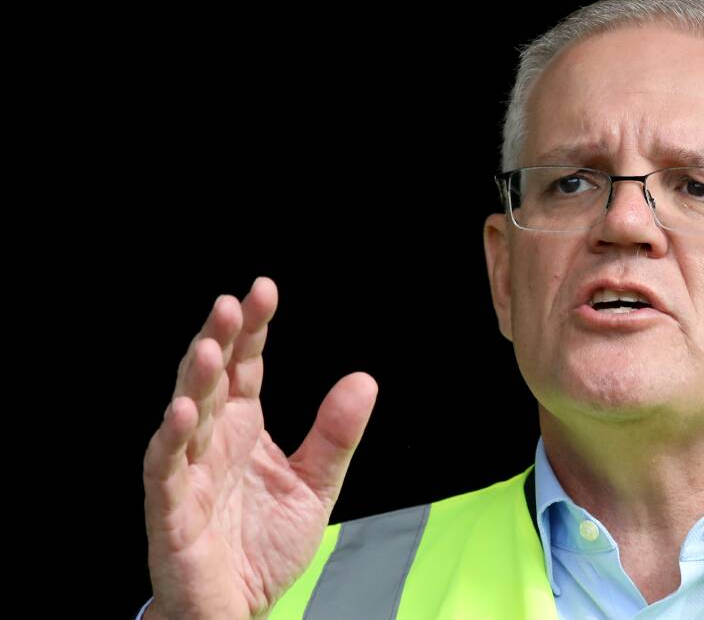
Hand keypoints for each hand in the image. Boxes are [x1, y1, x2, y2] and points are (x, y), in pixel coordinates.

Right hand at [142, 277, 376, 619]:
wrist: (237, 607)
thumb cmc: (264, 545)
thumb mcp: (315, 484)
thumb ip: (337, 435)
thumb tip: (365, 379)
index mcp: (243, 427)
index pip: (246, 367)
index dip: (253, 330)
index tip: (264, 290)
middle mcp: (212, 440)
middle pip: (213, 379)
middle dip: (219, 340)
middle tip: (232, 303)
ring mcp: (187, 472)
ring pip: (186, 416)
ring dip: (194, 380)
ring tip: (208, 347)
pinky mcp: (171, 510)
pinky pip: (165, 469)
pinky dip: (171, 440)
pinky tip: (182, 411)